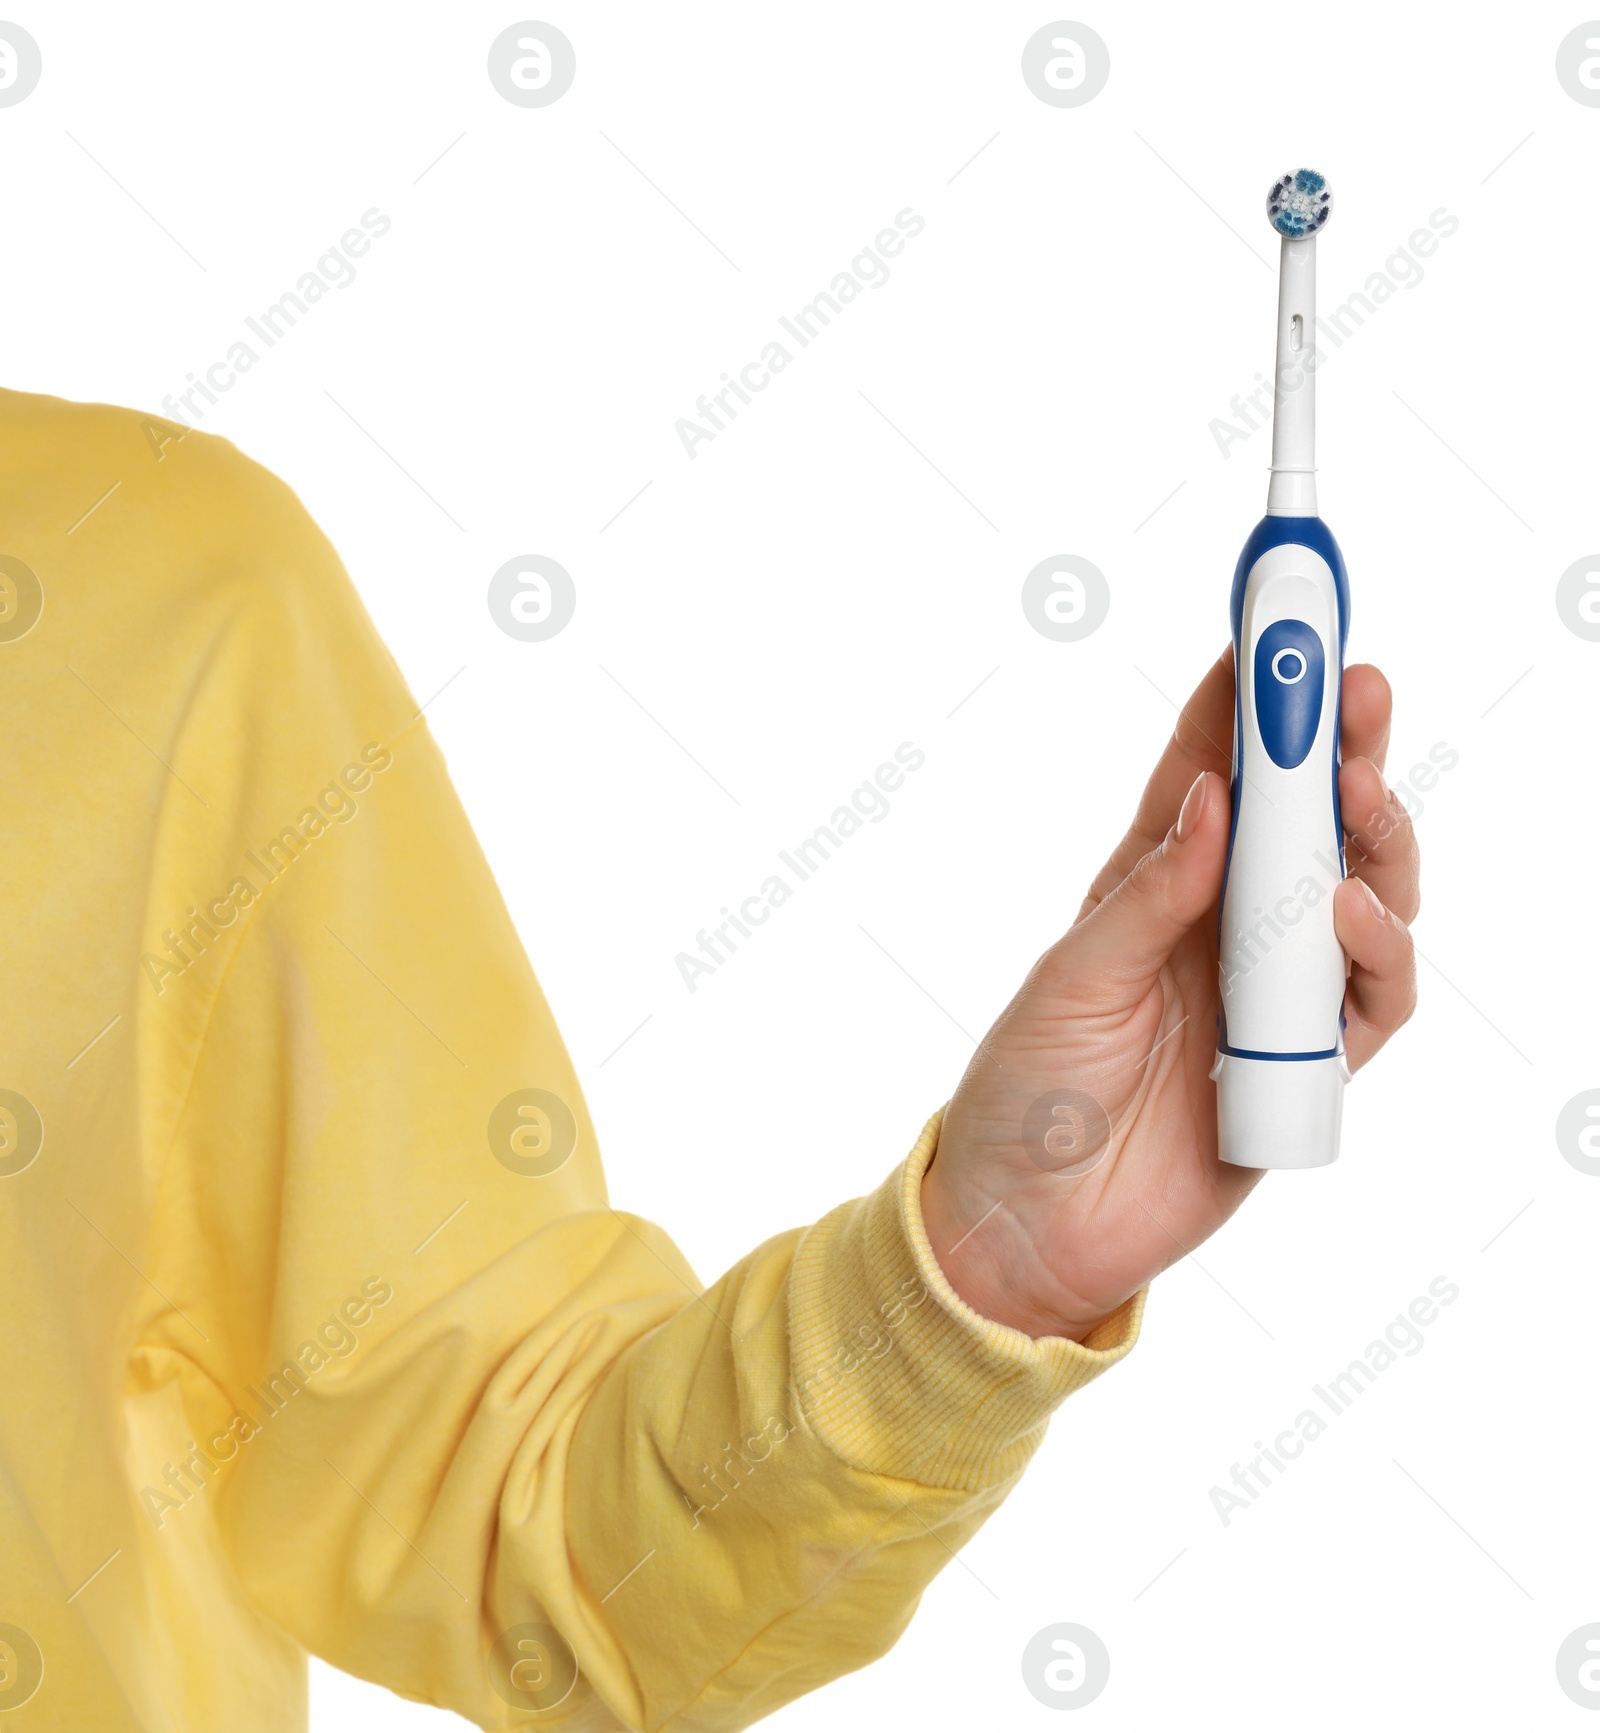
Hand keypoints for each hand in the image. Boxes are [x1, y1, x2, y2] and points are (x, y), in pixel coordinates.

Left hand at [921, 648, 1419, 1341]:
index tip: (1277, 616)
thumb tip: (1219, 796)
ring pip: (1365, 891)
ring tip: (1356, 794)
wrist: (1035, 1228)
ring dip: (1375, 835)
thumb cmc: (1030, 1090)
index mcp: (1156, 883)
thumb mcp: (1073, 978)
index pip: (1217, 768)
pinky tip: (1347, 912)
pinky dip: (1377, 950)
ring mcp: (1277, 990)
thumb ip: (1151, 893)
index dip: (1249, 693)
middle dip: (1339, 744)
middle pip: (1309, 817)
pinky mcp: (1311, 1063)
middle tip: (1357, 685)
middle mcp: (1226, 924)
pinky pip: (1376, 996)